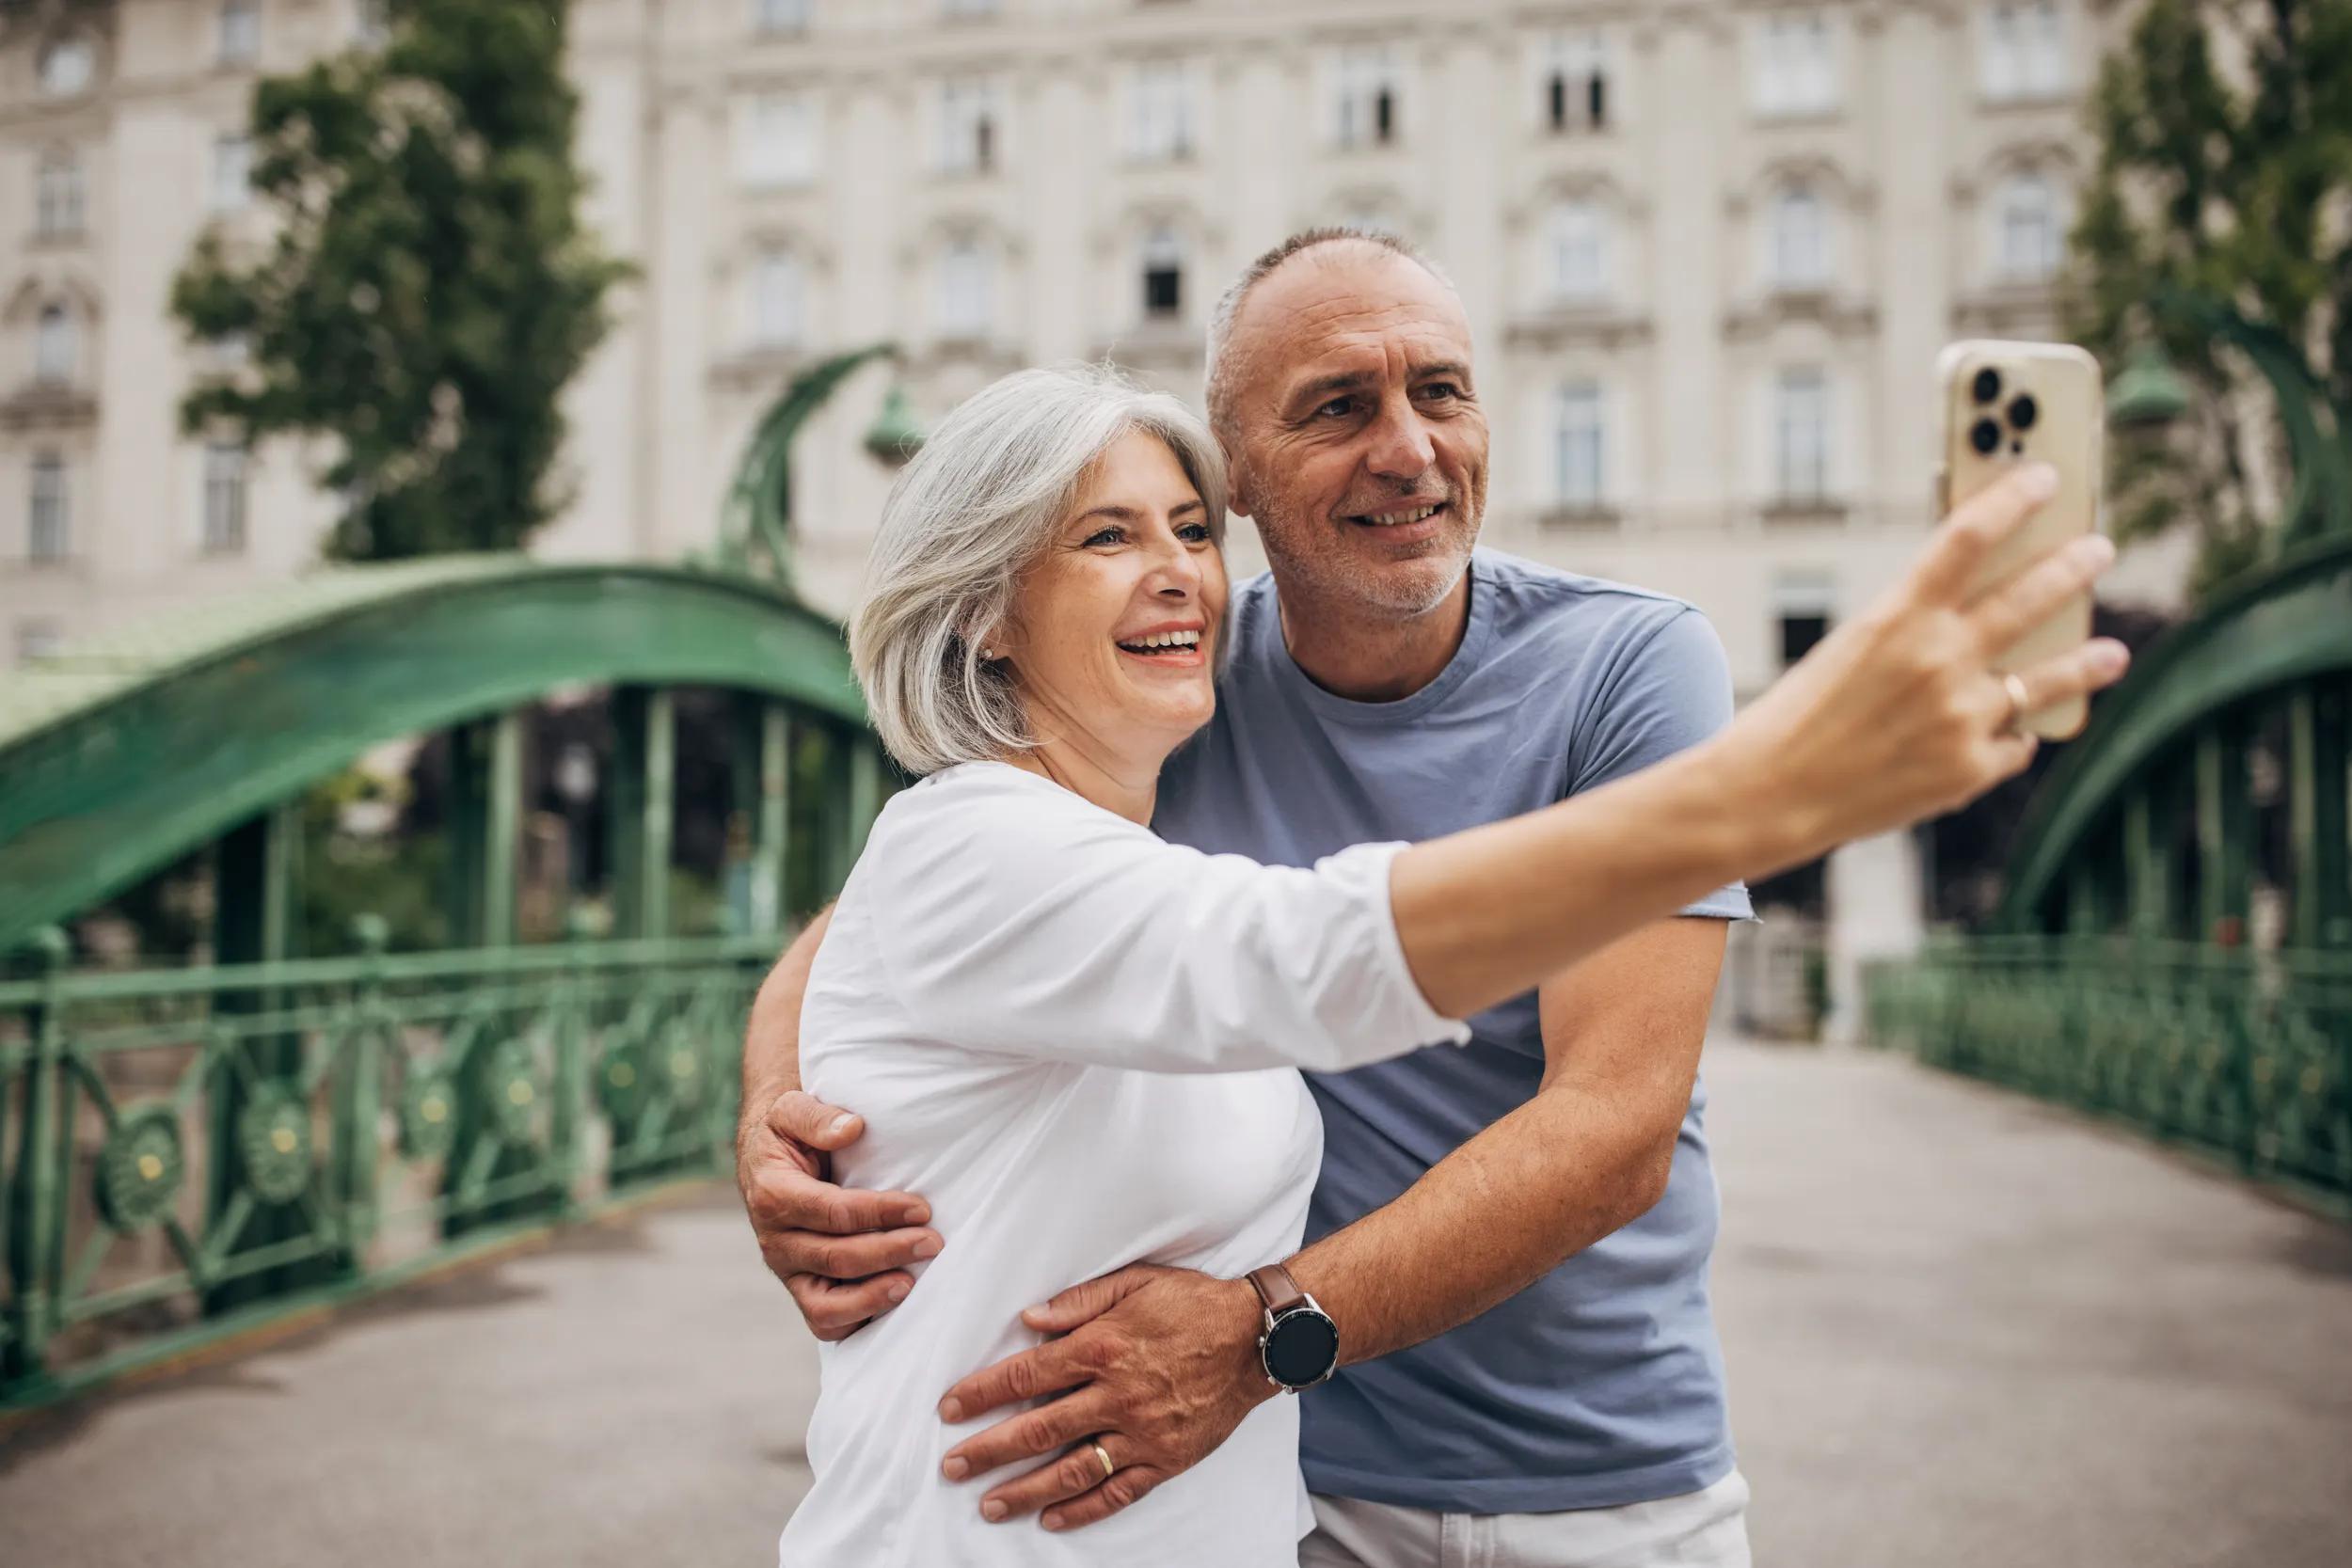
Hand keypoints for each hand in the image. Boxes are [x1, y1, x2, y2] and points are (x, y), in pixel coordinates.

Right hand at [736, 1088, 940, 1340]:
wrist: (767, 1159)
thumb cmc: (788, 1133)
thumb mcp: (792, 1110)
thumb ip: (817, 1117)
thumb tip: (852, 1129)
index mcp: (773, 1195)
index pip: (833, 1212)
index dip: (880, 1212)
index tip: (922, 1207)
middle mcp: (775, 1241)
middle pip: (836, 1258)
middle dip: (889, 1251)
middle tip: (933, 1241)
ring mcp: (787, 1271)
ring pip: (825, 1305)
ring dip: (872, 1298)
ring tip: (911, 1285)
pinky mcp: (801, 1289)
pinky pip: (825, 1321)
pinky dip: (858, 1320)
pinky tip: (893, 1305)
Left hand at [936, 1264, 1271, 1531]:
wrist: (1255, 1339)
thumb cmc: (1193, 1304)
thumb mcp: (1135, 1282)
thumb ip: (1079, 1302)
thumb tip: (1028, 1321)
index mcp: (1102, 1347)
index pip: (1025, 1376)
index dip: (981, 1394)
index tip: (950, 1409)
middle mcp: (1116, 1395)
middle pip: (1037, 1429)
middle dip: (987, 1451)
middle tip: (952, 1467)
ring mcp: (1141, 1433)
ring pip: (1071, 1470)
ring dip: (1024, 1491)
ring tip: (989, 1505)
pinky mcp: (1165, 1459)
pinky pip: (1117, 1492)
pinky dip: (1082, 1509)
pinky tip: (1051, 1518)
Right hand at [1721, 462, 2130, 869]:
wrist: (1768, 794)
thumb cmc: (1802, 715)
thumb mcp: (1853, 647)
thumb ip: (1919, 625)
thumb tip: (1995, 612)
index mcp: (1898, 617)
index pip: (1970, 535)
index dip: (2015, 497)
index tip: (2046, 477)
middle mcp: (1939, 660)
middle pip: (2032, 596)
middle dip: (2075, 566)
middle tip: (2098, 550)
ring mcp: (1961, 718)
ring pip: (2048, 679)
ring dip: (2088, 661)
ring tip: (2111, 653)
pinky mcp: (1969, 770)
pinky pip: (2012, 742)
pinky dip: (2007, 736)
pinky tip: (2002, 735)